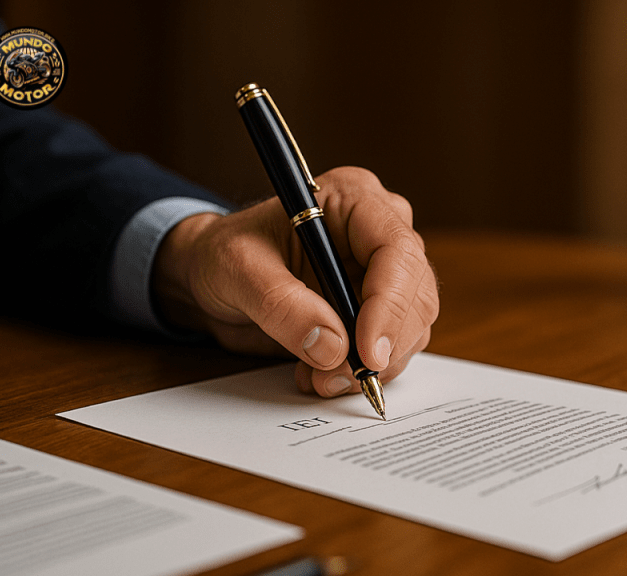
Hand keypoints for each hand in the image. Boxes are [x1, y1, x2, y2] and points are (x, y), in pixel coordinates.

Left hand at [152, 166, 439, 396]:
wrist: (210, 279)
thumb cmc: (222, 255)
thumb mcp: (237, 270)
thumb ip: (282, 305)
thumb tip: (333, 347)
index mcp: (354, 199)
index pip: (398, 250)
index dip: (391, 304)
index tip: (368, 352)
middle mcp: (379, 231)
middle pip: (416, 292)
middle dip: (384, 344)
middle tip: (338, 375)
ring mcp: (383, 272)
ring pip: (412, 326)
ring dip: (371, 364)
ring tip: (318, 376)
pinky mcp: (378, 309)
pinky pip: (393, 347)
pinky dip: (362, 370)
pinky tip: (321, 373)